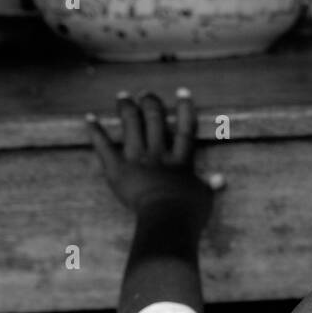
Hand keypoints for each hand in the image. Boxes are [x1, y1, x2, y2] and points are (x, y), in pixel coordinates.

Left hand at [85, 88, 222, 225]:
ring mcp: (137, 159)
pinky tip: (89, 117)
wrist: (167, 220)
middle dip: (150, 103)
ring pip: (131, 124)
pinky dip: (96, 131)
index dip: (184, 108)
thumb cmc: (189, 212)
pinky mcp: (117, 169)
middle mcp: (158, 153)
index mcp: (180, 160)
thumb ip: (210, 185)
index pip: (184, 128)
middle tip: (146, 94)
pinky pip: (104, 146)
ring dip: (126, 107)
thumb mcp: (204, 197)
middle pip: (154, 119)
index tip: (182, 92)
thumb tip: (221, 180)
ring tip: (123, 96)